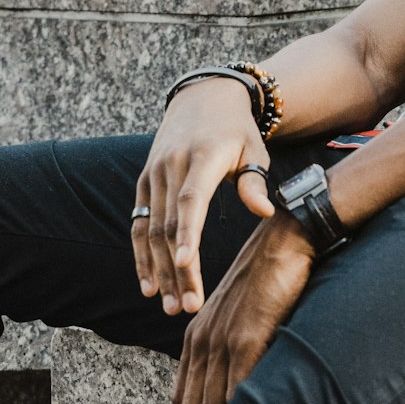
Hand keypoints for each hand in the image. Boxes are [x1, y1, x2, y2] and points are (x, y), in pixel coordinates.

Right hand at [131, 80, 274, 316]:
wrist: (202, 96)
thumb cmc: (236, 130)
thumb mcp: (254, 149)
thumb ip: (255, 181)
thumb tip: (265, 214)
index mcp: (203, 157)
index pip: (192, 199)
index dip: (187, 232)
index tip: (186, 263)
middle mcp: (171, 165)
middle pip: (169, 224)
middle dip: (176, 269)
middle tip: (187, 307)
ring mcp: (154, 174)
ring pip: (151, 229)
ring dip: (158, 270)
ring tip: (170, 305)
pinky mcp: (144, 181)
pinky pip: (139, 223)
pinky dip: (142, 256)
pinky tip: (149, 285)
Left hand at [173, 213, 314, 403]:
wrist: (282, 243)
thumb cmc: (266, 278)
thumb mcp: (235, 313)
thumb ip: (226, 345)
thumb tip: (234, 384)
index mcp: (195, 337)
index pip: (181, 399)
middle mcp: (202, 341)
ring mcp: (222, 340)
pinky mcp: (246, 337)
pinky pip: (238, 388)